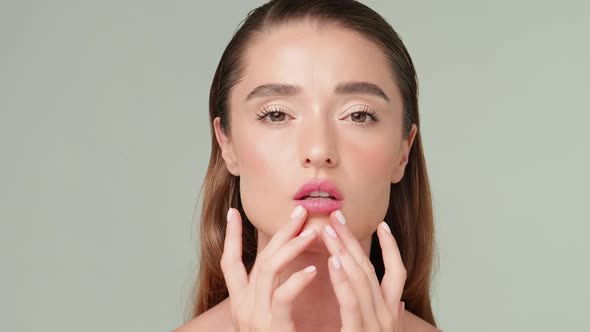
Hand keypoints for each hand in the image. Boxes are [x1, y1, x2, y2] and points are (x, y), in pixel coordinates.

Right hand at [220, 206, 317, 331]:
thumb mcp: (266, 319)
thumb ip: (269, 298)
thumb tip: (279, 274)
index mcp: (240, 305)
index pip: (229, 264)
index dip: (231, 237)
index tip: (233, 212)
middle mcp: (243, 309)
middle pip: (259, 260)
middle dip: (280, 232)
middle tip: (300, 212)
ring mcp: (255, 318)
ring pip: (269, 270)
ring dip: (292, 247)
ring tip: (312, 234)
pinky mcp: (272, 329)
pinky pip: (283, 296)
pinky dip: (298, 280)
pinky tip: (313, 270)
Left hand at [320, 210, 405, 331]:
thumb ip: (391, 319)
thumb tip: (400, 304)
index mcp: (390, 314)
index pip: (397, 274)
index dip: (391, 248)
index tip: (382, 225)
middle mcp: (386, 317)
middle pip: (370, 269)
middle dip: (353, 240)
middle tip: (337, 216)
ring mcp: (375, 326)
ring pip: (360, 279)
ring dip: (344, 251)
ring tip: (329, 230)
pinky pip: (350, 301)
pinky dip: (342, 280)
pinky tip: (332, 261)